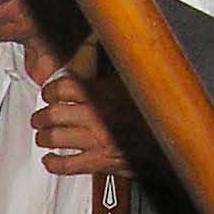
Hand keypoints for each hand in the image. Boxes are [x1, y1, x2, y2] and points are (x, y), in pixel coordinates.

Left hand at [32, 53, 144, 177]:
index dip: (50, 91)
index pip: (63, 87)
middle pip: (53, 114)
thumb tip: (97, 47)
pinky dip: (53, 164)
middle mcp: (96, 115)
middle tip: (39, 119)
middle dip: (41, 117)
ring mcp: (97, 139)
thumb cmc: (154, 110)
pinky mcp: (101, 161)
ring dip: (44, 138)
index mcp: (103, 93)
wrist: (174, 138)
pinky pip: (67, 165)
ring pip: (55, 138)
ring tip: (44, 137)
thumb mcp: (131, 82)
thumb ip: (110, 72)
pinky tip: (50, 160)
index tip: (49, 94)